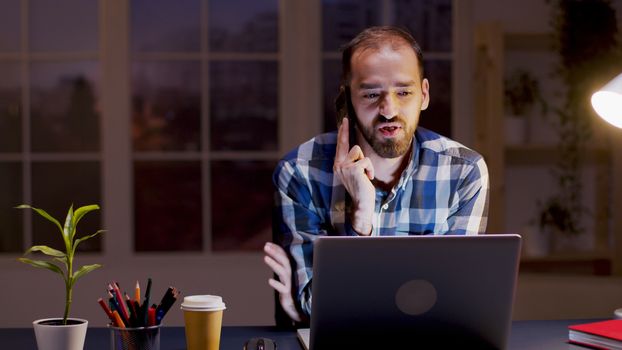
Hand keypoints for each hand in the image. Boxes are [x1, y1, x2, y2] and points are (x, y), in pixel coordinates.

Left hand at [263, 242, 303, 322]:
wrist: (297, 310)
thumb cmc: (291, 293)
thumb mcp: (285, 280)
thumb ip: (281, 269)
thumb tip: (273, 257)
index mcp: (290, 272)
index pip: (285, 257)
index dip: (278, 250)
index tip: (269, 244)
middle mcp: (291, 277)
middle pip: (285, 262)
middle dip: (276, 253)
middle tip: (266, 246)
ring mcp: (290, 286)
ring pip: (283, 273)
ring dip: (275, 264)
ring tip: (265, 258)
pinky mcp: (288, 295)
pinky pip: (283, 289)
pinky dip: (277, 284)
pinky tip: (270, 281)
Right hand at [333, 118, 374, 234]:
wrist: (362, 204)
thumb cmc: (361, 188)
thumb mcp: (355, 173)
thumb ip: (352, 161)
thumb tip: (356, 149)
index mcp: (338, 165)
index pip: (340, 146)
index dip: (342, 132)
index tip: (344, 120)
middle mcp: (338, 165)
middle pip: (349, 145)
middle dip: (348, 135)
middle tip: (346, 118)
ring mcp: (344, 167)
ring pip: (359, 151)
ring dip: (366, 163)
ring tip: (365, 175)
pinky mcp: (353, 169)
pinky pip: (366, 160)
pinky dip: (370, 169)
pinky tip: (368, 178)